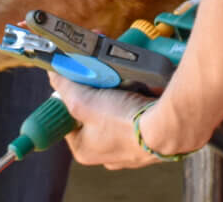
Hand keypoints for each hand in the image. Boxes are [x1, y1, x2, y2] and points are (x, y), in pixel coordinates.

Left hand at [46, 75, 160, 168]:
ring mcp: (130, 143)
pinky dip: (138, 94)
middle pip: (94, 110)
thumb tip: (53, 74)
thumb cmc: (124, 123)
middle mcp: (107, 150)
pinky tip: (140, 84)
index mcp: (85, 150)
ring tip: (123, 77)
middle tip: (102, 72)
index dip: (71, 95)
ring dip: (118, 89)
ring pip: (117, 107)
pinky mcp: (150, 132)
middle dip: (98, 88)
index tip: (76, 78)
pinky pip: (137, 108)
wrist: (169, 126)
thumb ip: (65, 86)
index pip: (68, 118)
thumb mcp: (83, 101)